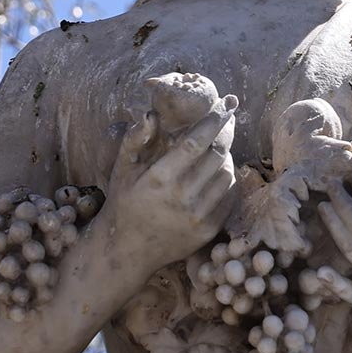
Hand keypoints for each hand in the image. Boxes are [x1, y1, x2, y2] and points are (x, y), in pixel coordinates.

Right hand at [104, 92, 237, 273]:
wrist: (127, 250)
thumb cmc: (125, 202)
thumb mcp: (122, 169)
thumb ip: (134, 139)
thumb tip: (151, 114)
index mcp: (160, 179)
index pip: (196, 142)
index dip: (215, 119)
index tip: (227, 102)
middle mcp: (182, 198)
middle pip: (218, 155)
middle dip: (225, 133)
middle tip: (226, 119)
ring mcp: (198, 217)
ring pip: (227, 174)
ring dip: (225, 157)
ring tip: (214, 150)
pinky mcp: (208, 231)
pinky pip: (229, 196)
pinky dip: (227, 180)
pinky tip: (214, 174)